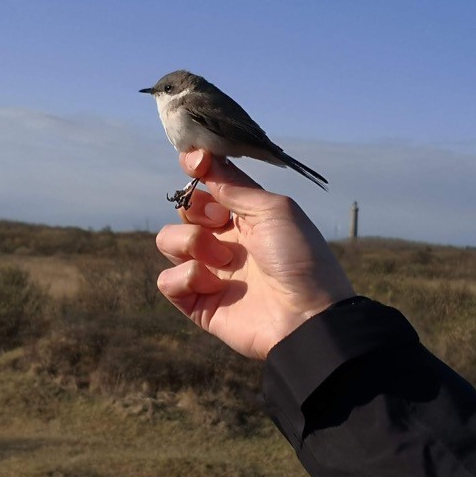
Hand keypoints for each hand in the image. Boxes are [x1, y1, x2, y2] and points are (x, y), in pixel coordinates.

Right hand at [155, 150, 355, 359]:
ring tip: (222, 259)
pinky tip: (210, 283)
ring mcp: (211, 273)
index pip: (209, 187)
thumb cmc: (300, 259)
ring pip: (168, 241)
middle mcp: (225, 242)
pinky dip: (183, 277)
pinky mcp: (199, 304)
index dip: (197, 171)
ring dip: (190, 242)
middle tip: (217, 220)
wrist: (307, 317)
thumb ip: (234, 185)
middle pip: (185, 212)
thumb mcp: (274, 210)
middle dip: (193, 209)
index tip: (193, 163)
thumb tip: (201, 159)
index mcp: (246, 217)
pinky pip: (167, 281)